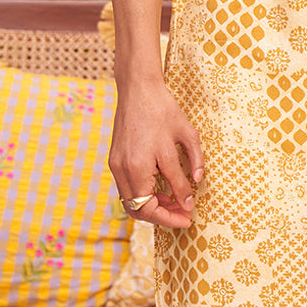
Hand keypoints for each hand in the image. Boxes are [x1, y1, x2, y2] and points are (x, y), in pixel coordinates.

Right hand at [109, 74, 204, 229]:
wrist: (138, 88)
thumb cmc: (163, 108)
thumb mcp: (186, 135)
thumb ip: (192, 164)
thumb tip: (192, 193)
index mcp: (140, 165)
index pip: (154, 206)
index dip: (173, 217)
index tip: (189, 218)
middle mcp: (124, 169)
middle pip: (138, 211)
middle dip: (162, 217)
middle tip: (183, 215)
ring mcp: (116, 165)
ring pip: (131, 202)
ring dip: (152, 207)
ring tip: (175, 203)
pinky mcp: (114, 160)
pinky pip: (127, 189)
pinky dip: (143, 195)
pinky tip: (161, 190)